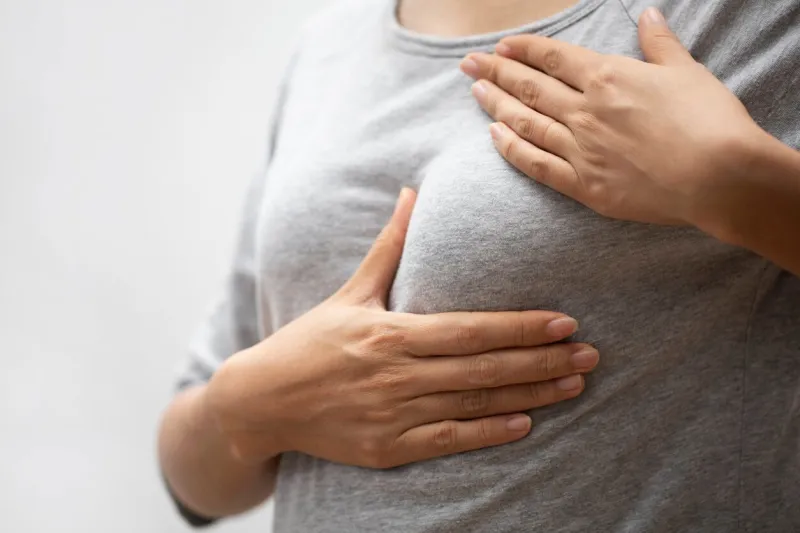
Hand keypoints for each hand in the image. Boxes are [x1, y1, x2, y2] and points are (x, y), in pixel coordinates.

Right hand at [206, 188, 598, 468]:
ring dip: (529, 395)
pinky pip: (447, 440)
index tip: (564, 321)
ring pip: (475, 404)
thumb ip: (388, 248)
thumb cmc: (309, 342)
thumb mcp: (349, 294)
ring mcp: (394, 415)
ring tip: (574, 386)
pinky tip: (525, 424)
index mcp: (390, 333)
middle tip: (591, 355)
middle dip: (542, 361)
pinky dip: (488, 433)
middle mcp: (397, 374)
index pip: (471, 330)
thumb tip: (412, 193)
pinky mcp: (388, 448)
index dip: (520, 327)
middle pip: (484, 368)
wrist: (263, 400)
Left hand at [460, 7, 763, 226]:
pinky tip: (495, 137)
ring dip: (497, 106)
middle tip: (469, 64)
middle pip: (530, 87)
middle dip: (496, 72)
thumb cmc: (709, 120)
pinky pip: (537, 165)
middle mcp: (585, 111)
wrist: (718, 176)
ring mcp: (580, 149)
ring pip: (527, 123)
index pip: (553, 58)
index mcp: (607, 78)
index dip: (524, 50)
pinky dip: (513, 149)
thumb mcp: (685, 71)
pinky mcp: (584, 185)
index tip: (502, 46)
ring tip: (475, 92)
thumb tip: (646, 15)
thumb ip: (659, 43)